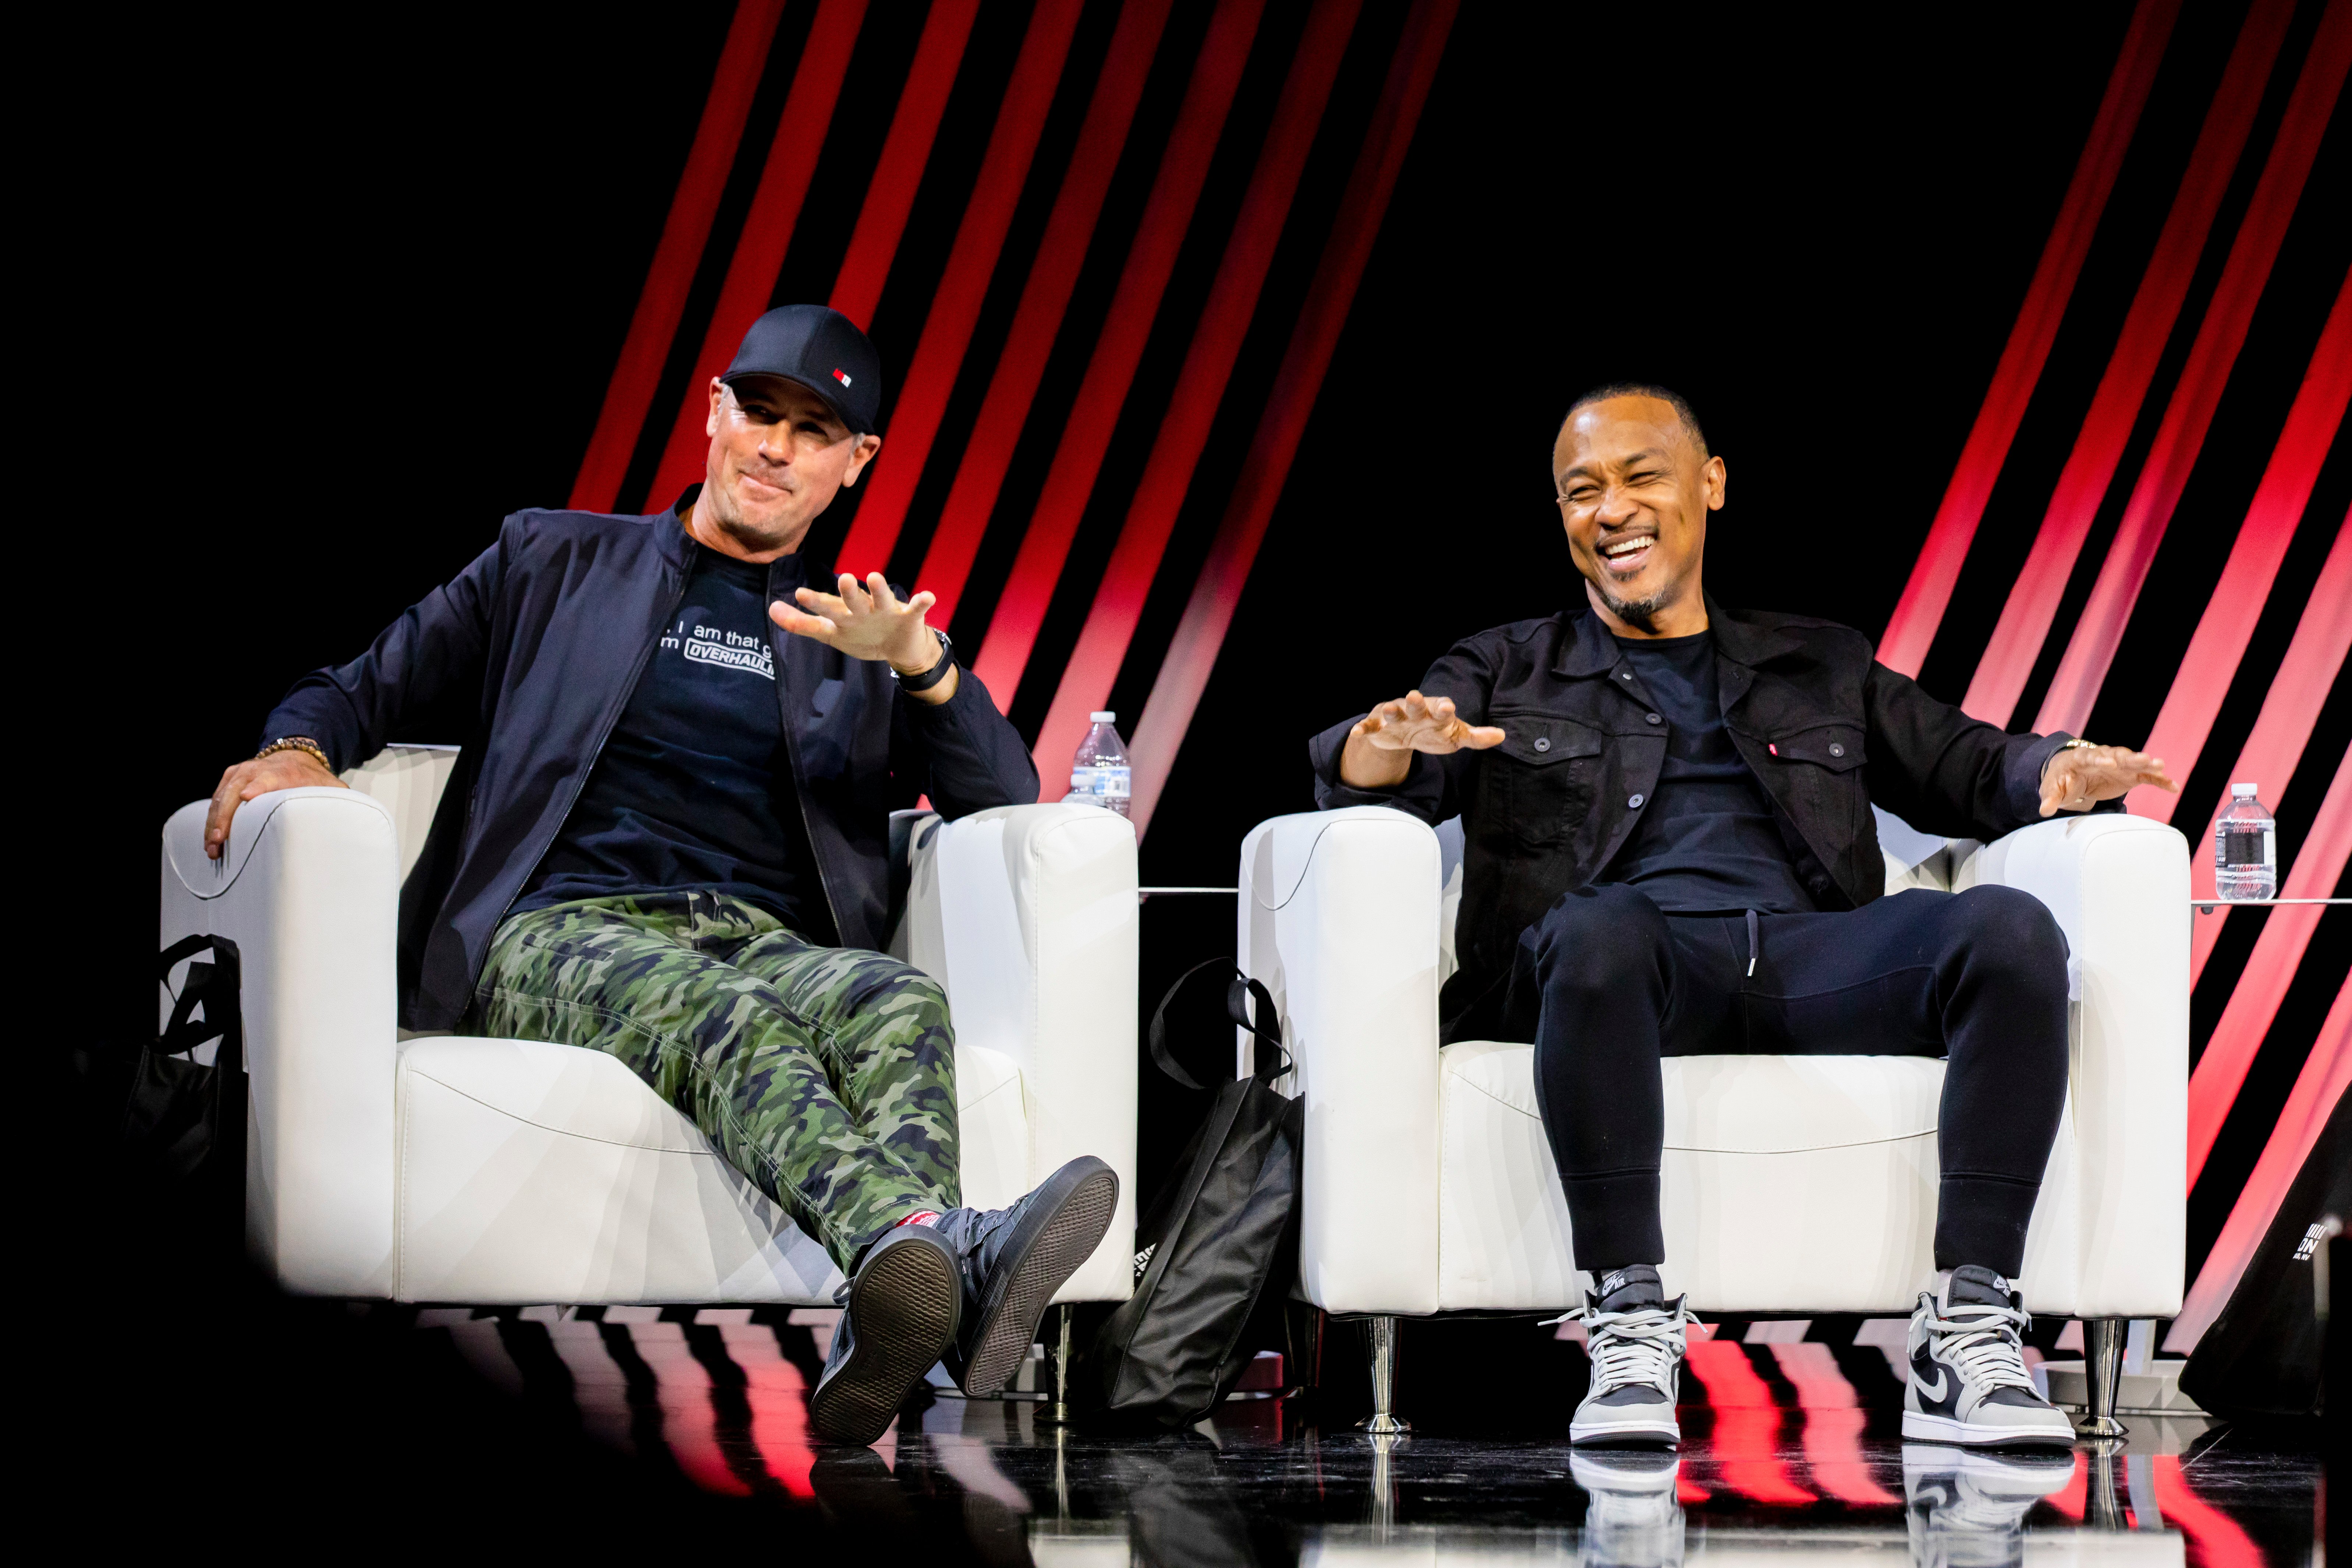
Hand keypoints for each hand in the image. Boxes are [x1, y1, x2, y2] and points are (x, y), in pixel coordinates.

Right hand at [205, 748, 344, 859]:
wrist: (296, 756)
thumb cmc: (313, 779)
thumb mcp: (330, 787)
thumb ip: (337, 802)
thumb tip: (353, 825)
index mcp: (283, 771)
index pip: (268, 777)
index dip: (258, 787)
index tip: (248, 797)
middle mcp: (257, 768)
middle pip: (236, 791)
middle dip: (225, 817)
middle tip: (219, 842)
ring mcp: (241, 772)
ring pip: (221, 797)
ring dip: (213, 823)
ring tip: (211, 849)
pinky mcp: (230, 777)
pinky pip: (216, 798)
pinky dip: (211, 818)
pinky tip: (210, 839)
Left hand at [770, 571, 957, 702]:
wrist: (900, 648)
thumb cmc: (862, 635)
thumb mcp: (831, 632)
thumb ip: (802, 624)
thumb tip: (771, 609)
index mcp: (845, 613)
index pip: (827, 607)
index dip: (815, 602)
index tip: (800, 595)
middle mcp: (864, 607)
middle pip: (854, 599)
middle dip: (848, 592)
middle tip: (841, 579)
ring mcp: (888, 610)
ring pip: (883, 598)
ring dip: (880, 589)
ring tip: (874, 577)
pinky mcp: (909, 617)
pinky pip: (917, 608)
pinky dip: (923, 601)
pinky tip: (927, 596)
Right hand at [1338, 690, 1504, 788]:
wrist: (1405, 733)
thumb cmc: (1433, 731)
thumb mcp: (1455, 735)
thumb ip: (1477, 737)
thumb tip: (1502, 735)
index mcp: (1435, 712)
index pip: (1441, 708)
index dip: (1444, 708)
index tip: (1449, 707)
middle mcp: (1415, 711)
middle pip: (1416, 706)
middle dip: (1416, 702)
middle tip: (1416, 696)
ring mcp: (1395, 717)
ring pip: (1392, 712)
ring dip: (1391, 711)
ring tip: (1389, 709)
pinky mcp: (1378, 726)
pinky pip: (1369, 726)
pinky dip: (1363, 728)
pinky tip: (1357, 731)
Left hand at [2039, 743, 2174, 816]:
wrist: (2072, 775)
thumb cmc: (2061, 780)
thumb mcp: (2052, 789)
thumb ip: (2050, 798)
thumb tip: (2044, 810)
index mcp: (2082, 758)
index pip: (2091, 756)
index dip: (2100, 759)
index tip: (2109, 763)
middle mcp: (2104, 757)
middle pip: (2118, 755)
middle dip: (2130, 758)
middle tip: (2144, 759)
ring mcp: (2120, 765)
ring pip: (2135, 762)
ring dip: (2147, 764)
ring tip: (2160, 766)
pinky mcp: (2130, 775)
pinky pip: (2147, 777)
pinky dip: (2159, 780)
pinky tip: (2173, 787)